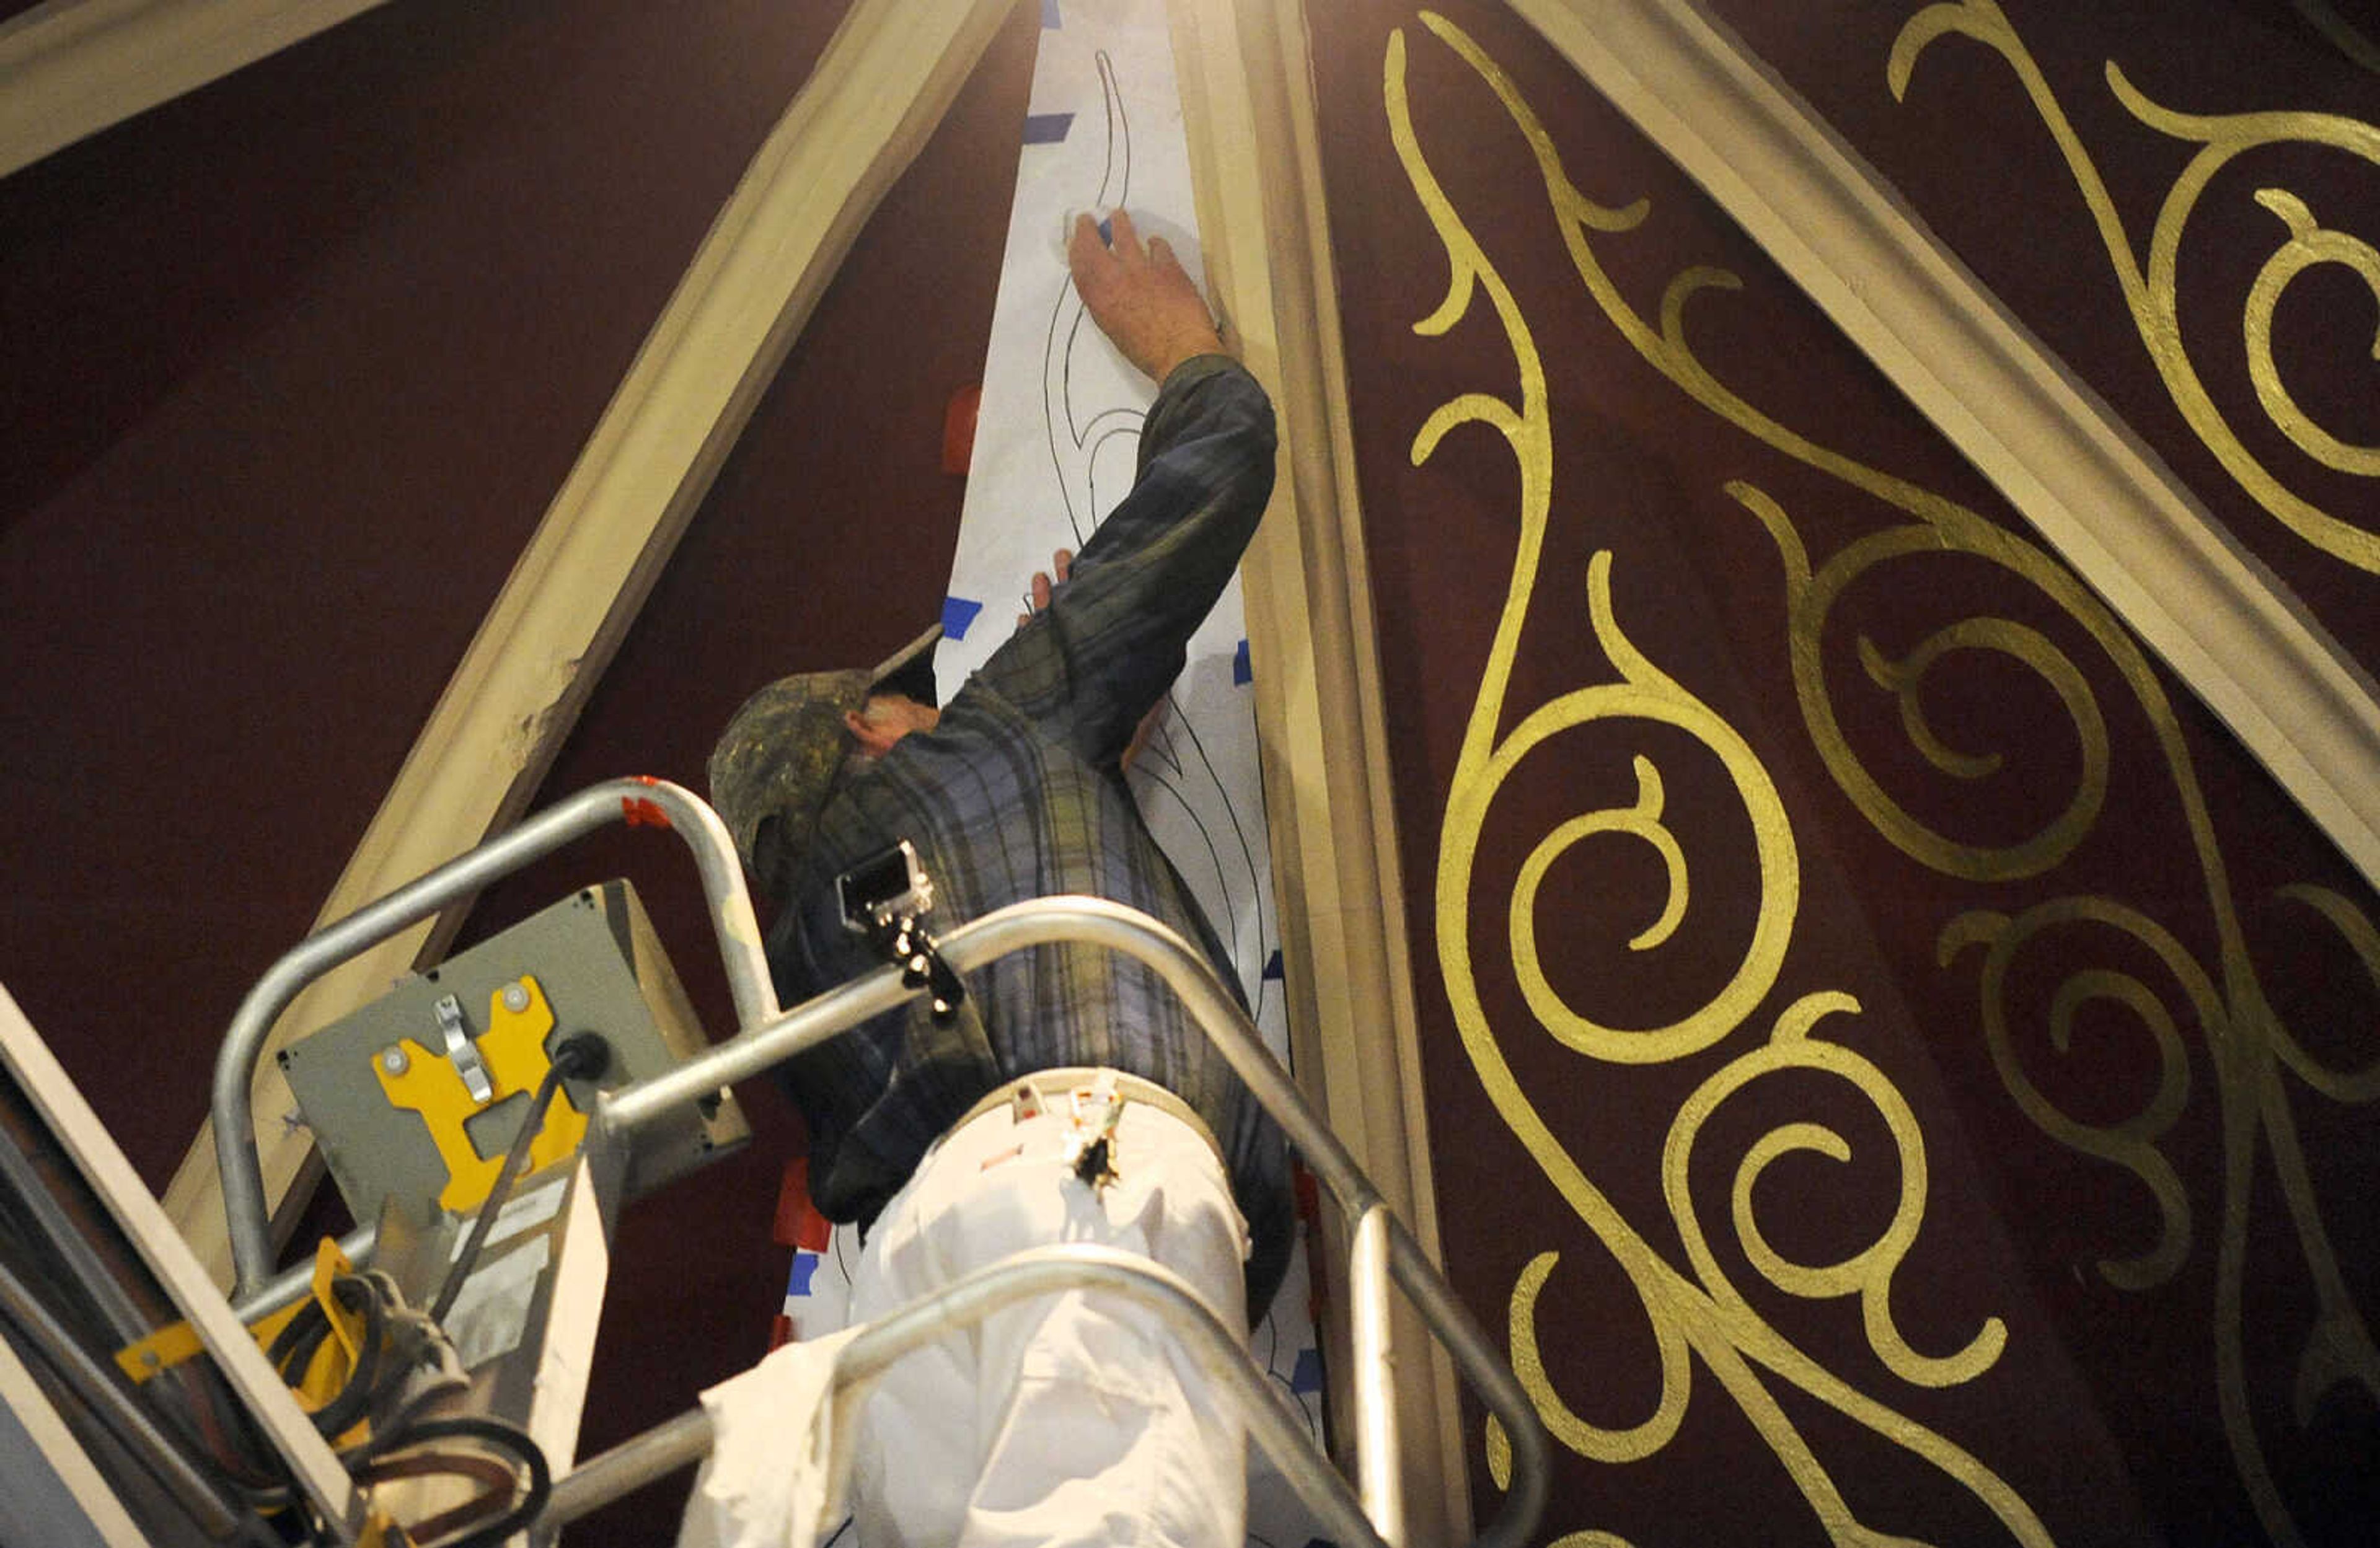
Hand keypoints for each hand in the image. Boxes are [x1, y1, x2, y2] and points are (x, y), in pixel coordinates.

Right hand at [1016, 547, 1165, 770]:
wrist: (1067, 789)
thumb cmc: (1102, 754)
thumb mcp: (1138, 719)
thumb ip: (1152, 689)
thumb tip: (1174, 651)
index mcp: (1104, 673)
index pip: (1102, 625)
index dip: (1097, 596)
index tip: (1094, 567)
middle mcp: (1080, 673)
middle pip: (1074, 622)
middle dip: (1067, 590)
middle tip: (1062, 557)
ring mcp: (1055, 682)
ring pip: (1049, 635)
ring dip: (1045, 606)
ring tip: (1041, 576)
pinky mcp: (1032, 695)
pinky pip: (1026, 661)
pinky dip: (1024, 640)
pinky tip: (1021, 619)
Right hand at [1068, 210, 1225, 383]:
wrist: (1182, 355)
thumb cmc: (1146, 353)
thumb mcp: (1115, 330)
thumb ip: (1107, 305)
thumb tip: (1107, 289)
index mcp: (1099, 299)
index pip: (1079, 265)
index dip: (1076, 249)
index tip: (1075, 239)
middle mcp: (1115, 278)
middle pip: (1094, 244)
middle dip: (1088, 228)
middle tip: (1088, 219)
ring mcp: (1142, 269)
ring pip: (1125, 235)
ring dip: (1120, 223)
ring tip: (1119, 216)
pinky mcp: (1168, 266)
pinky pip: (1158, 246)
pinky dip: (1155, 242)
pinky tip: (1155, 242)